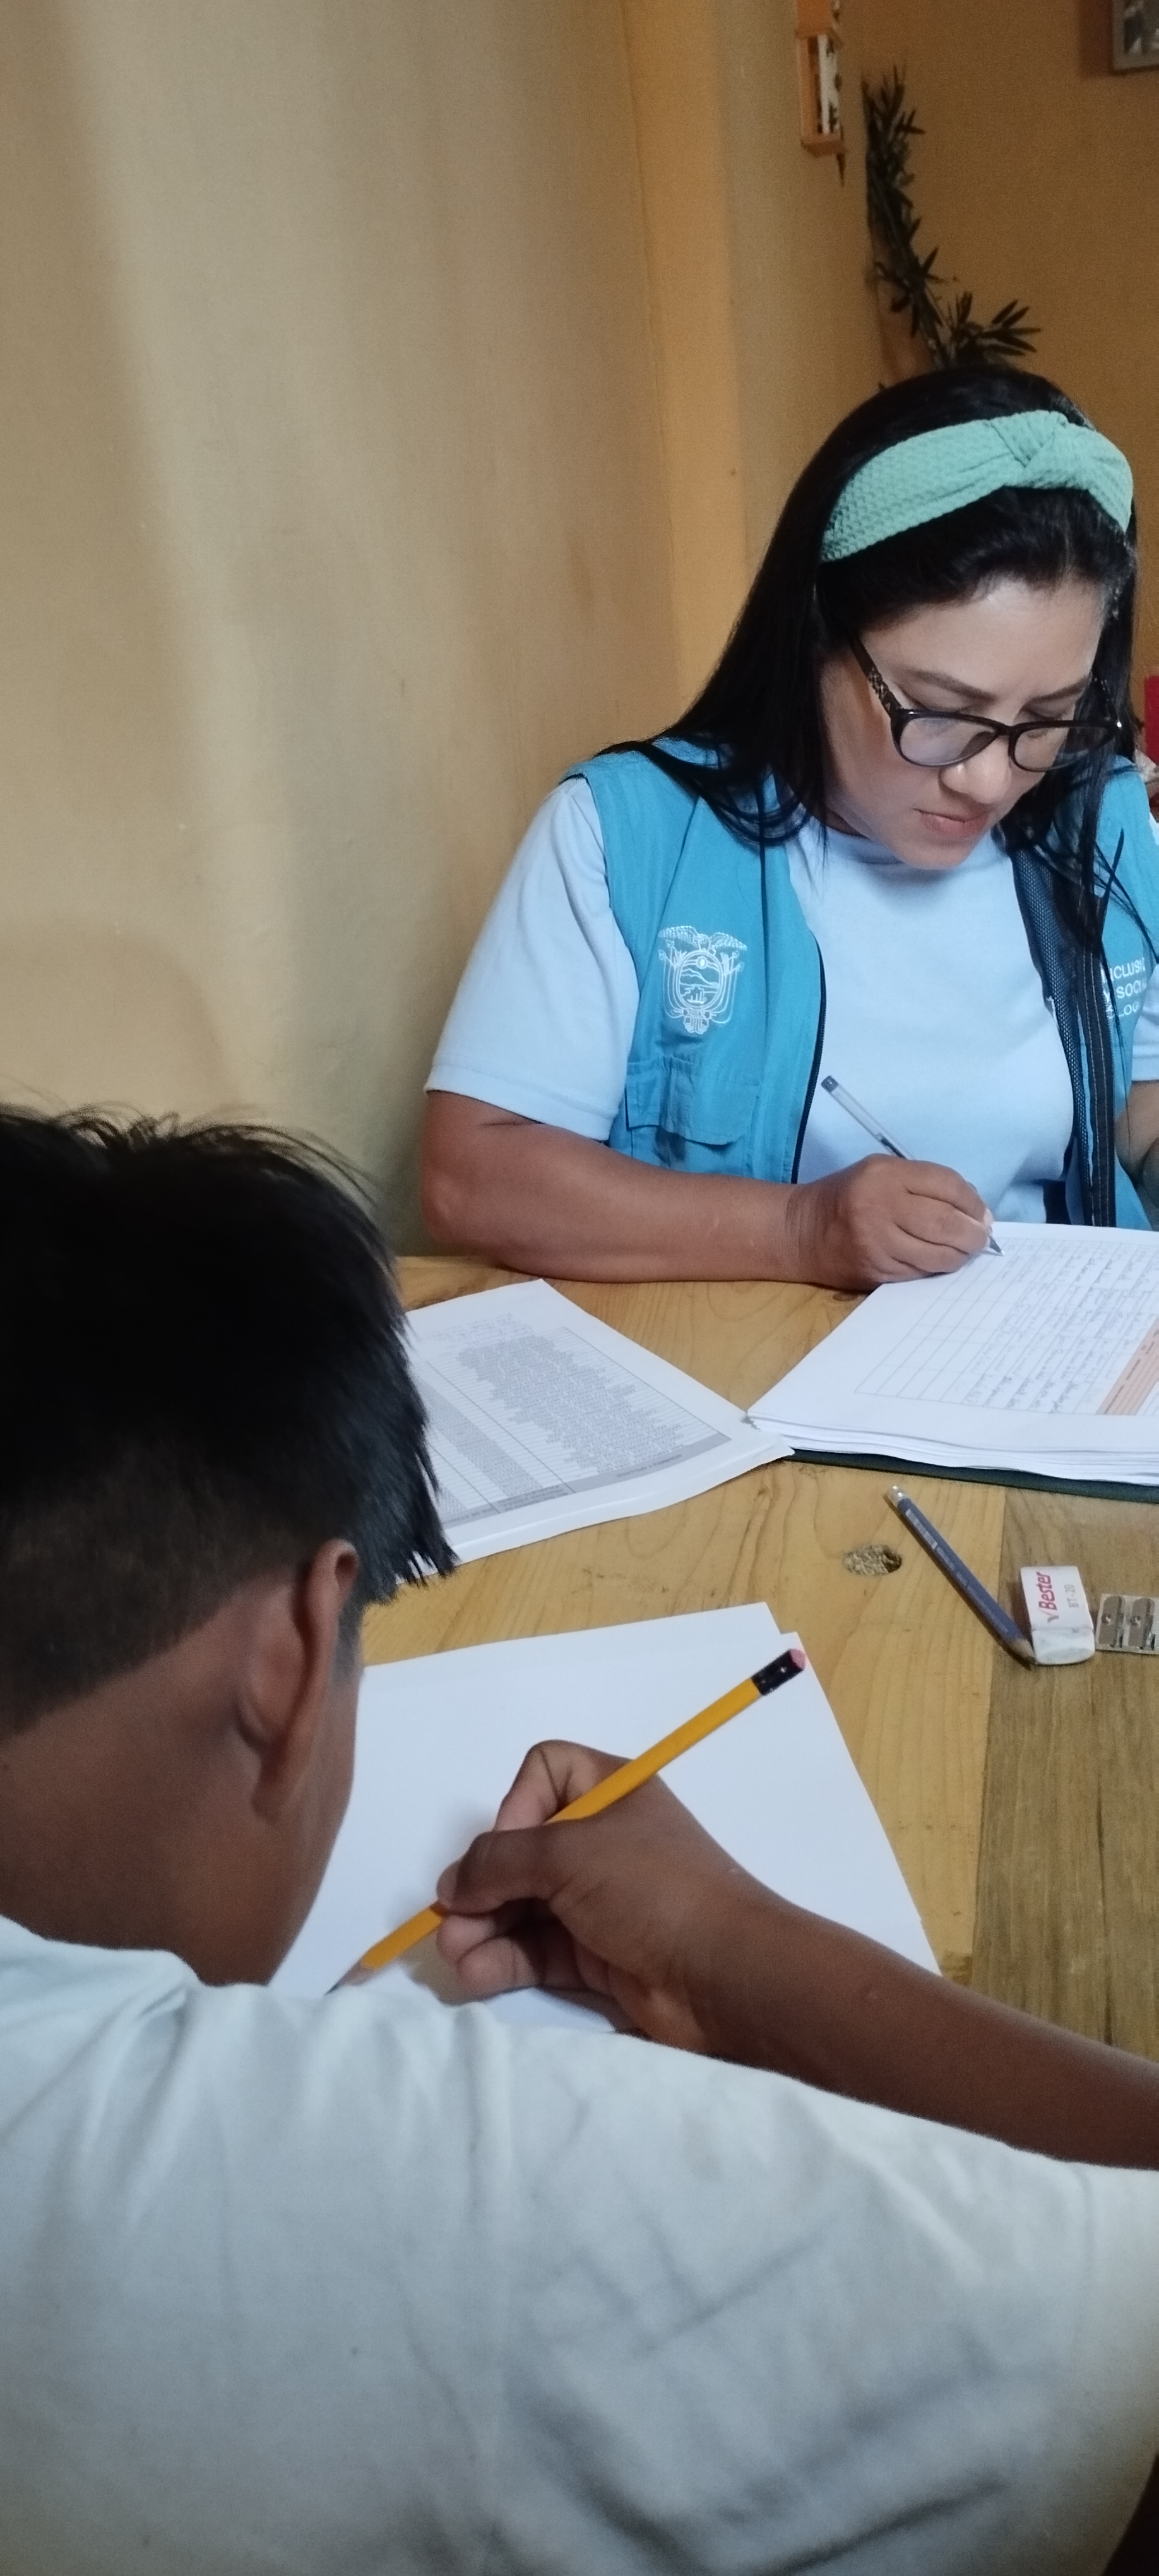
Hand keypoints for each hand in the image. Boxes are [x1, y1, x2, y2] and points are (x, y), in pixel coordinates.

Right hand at [434, 1740, 777, 2053]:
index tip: (513, 1842)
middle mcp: (602, 1841)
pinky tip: (474, 1976)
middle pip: (521, 1850)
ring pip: (522, 1906)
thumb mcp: (568, 1855)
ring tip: (454, 1955)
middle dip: (482, 1884)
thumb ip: (499, 1862)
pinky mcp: (596, 1955)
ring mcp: (599, 1901)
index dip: (516, 1804)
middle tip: (451, 1919)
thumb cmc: (650, 1888)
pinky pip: (536, 1950)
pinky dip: (502, 1960)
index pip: (545, 1773)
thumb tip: (452, 1887)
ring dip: (482, 1928)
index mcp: (611, 1793)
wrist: (724, 1974)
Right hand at [788, 1155, 991, 1288]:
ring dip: (960, 1255)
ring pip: (938, 1255)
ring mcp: (877, 1243)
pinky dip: (937, 1267)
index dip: (973, 1202)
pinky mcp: (876, 1272)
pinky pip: (921, 1272)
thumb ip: (925, 1184)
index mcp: (884, 1175)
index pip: (946, 1185)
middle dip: (973, 1234)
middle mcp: (880, 1207)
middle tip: (981, 1238)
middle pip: (946, 1223)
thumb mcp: (882, 1173)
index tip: (982, 1214)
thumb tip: (975, 1211)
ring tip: (964, 1250)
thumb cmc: (849, 1196)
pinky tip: (939, 1261)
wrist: (802, 1232)